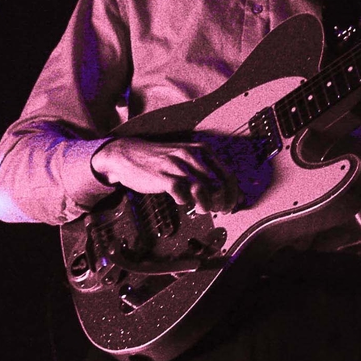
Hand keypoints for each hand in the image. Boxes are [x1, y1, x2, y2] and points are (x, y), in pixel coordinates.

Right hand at [90, 137, 240, 213]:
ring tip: (200, 209)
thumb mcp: (186, 160)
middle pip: (219, 184)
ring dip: (205, 205)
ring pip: (203, 190)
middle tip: (217, 210)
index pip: (228, 175)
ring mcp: (177, 165)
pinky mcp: (163, 176)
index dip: (233, 194)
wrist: (127, 154)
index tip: (230, 206)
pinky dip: (184, 201)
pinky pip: (181, 194)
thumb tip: (227, 193)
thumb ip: (205, 173)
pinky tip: (181, 201)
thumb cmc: (160, 160)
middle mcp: (192, 155)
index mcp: (201, 150)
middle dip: (222, 202)